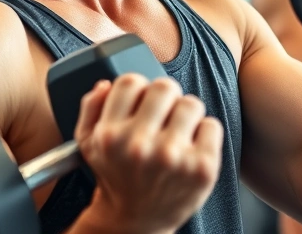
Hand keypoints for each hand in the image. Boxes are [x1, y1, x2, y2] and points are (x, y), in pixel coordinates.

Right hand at [75, 74, 223, 233]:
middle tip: (163, 115)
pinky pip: (212, 125)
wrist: (134, 220)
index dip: (138, 89)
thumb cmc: (116, 177)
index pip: (131, 82)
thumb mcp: (89, 145)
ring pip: (191, 103)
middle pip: (165, 86)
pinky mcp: (202, 167)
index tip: (141, 102)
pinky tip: (190, 148)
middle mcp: (140, 145)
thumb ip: (91, 108)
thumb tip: (106, 84)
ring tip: (177, 133)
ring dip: (186, 115)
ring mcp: (173, 157)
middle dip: (165, 98)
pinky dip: (205, 134)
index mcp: (111, 135)